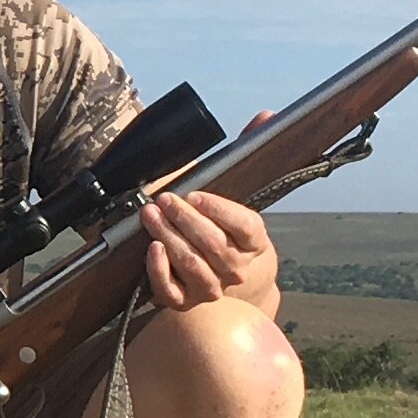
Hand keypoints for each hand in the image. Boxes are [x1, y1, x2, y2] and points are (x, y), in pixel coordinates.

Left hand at [140, 112, 280, 315]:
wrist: (228, 277)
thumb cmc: (226, 227)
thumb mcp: (238, 192)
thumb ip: (247, 153)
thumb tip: (267, 115)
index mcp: (254, 240)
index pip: (244, 226)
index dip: (220, 211)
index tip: (195, 194)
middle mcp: (237, 268)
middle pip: (214, 246)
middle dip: (186, 220)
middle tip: (164, 199)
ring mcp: (212, 287)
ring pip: (193, 266)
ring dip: (169, 238)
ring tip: (150, 215)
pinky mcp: (185, 301)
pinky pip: (172, 292)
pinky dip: (160, 272)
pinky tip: (152, 249)